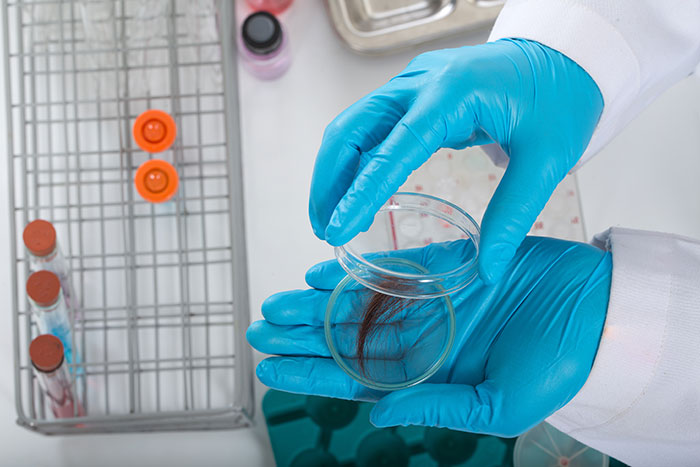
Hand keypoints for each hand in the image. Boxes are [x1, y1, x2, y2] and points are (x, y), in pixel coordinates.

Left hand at [247, 236, 610, 435]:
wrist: (600, 315)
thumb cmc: (559, 367)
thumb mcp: (499, 405)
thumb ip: (435, 407)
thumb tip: (376, 413)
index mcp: (430, 376)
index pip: (354, 379)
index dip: (310, 375)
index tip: (269, 369)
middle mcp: (423, 340)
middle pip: (347, 339)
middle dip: (301, 336)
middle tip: (258, 327)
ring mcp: (432, 302)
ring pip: (359, 304)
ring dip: (317, 303)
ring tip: (277, 301)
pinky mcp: (448, 268)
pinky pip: (393, 269)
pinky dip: (356, 271)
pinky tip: (322, 273)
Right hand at [309, 39, 602, 282]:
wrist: (564, 59)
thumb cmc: (559, 97)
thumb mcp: (546, 159)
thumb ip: (512, 214)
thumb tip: (487, 269)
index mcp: (451, 94)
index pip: (390, 148)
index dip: (359, 191)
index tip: (338, 227)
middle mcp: (420, 83)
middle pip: (350, 130)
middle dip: (328, 181)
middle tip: (324, 228)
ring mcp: (413, 85)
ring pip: (352, 127)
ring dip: (334, 171)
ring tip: (331, 216)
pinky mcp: (414, 94)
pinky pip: (371, 126)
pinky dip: (355, 160)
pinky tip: (357, 191)